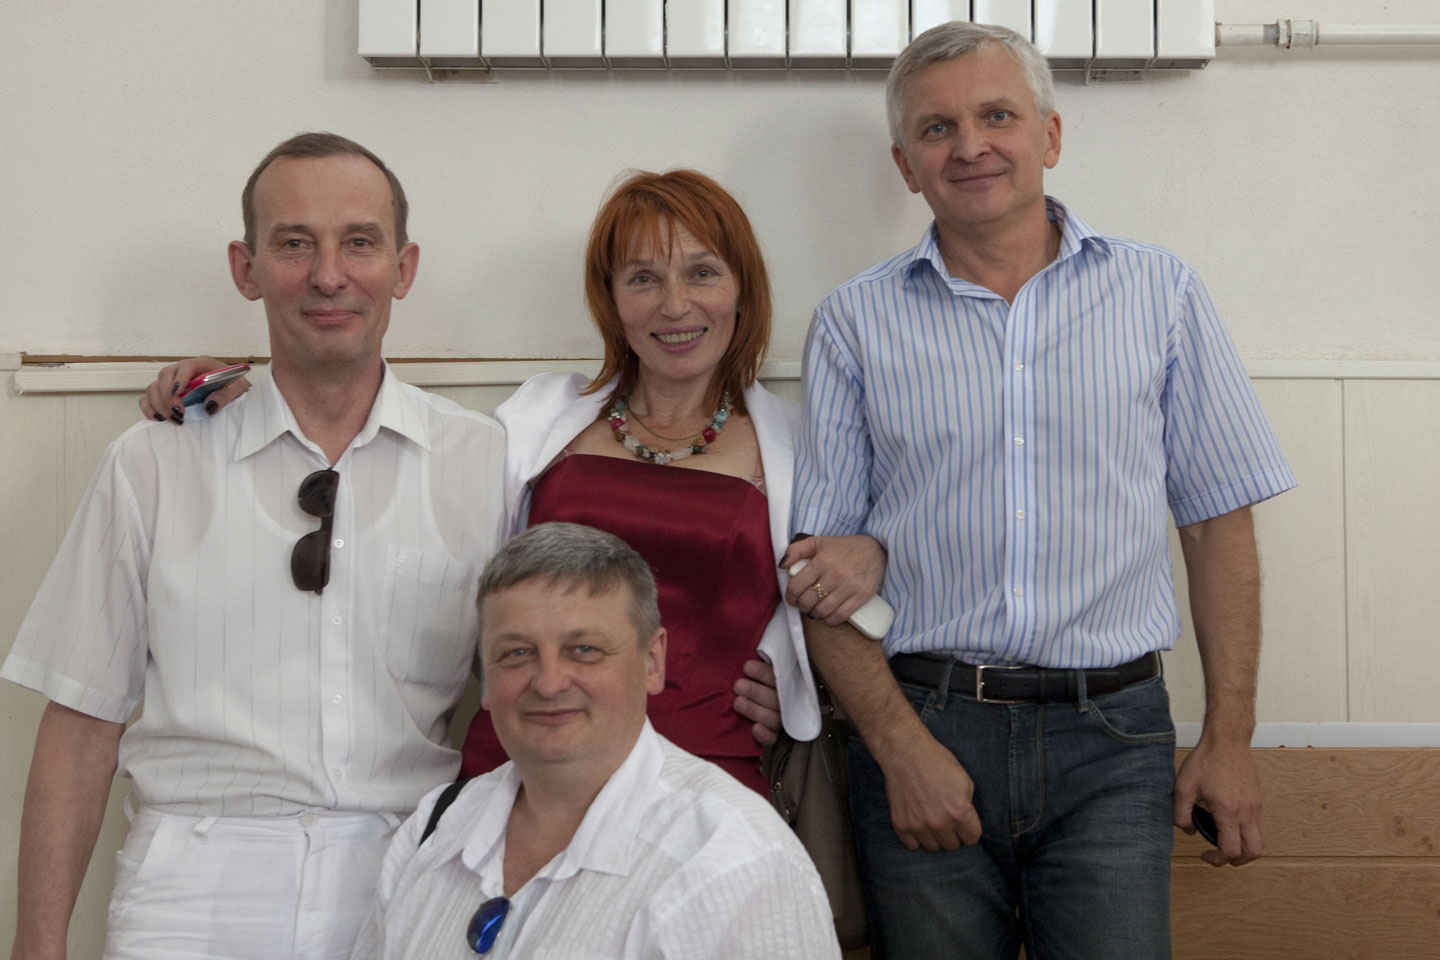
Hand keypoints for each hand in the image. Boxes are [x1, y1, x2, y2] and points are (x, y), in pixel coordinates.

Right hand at [138, 357, 249, 422]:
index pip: (185, 366)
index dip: (179, 378)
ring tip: (175, 418)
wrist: (231, 393)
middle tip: (179, 412)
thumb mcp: (238, 389)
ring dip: (159, 404)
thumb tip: (209, 406)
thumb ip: (226, 395)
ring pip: (154, 387)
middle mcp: (183, 371)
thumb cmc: (233, 388)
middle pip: (164, 376)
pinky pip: (148, 399)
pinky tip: (160, 419)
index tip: (178, 393)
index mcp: (201, 364)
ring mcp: (172, 382)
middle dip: (168, 395)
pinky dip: (149, 408)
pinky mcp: (166, 395)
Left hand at [733, 659, 781, 746]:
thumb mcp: (754, 671)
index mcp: (783, 683)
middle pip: (775, 698)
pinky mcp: (774, 738)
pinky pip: (773, 739)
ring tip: (737, 702)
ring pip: (773, 718)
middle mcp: (785, 702)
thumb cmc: (750, 684)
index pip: (776, 677)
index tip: (746, 666)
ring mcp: (780, 720)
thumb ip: (751, 662)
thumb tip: (734, 637)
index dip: (762, 672)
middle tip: (737, 685)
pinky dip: (764, 735)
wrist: (753, 706)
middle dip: (755, 691)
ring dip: (755, 710)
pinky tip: (754, 729)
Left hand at [780, 535, 886, 625]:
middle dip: (802, 606)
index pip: (797, 586)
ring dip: (814, 614)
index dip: (790, 596)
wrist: (877, 550)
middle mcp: (834, 575)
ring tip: (814, 610)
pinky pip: (840, 615)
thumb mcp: (819, 541)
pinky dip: (830, 620)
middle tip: (803, 604)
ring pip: (822, 610)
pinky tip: (828, 616)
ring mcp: (849, 587)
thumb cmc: (845, 547)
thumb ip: (796, 550)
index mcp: (822, 561)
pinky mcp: (861, 596)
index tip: (792, 598)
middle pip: (808, 601)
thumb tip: (781, 566)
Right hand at [878, 734, 982, 850]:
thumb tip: (965, 822)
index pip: (972, 838)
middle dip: (952, 833)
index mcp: (959, 812)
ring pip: (933, 848)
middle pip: (952, 845)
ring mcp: (918, 826)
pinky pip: (912, 845)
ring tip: (931, 819)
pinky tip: (917, 822)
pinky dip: (916, 837)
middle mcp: (939, 823)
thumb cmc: (937, 762)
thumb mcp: (964, 780)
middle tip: (945, 817)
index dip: (969, 829)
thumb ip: (967, 806)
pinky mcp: (901, 825)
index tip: (963, 822)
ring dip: (934, 836)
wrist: (905, 753)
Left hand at [1174, 734, 1263, 866]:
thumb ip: (1181, 814)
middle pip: (1253, 852)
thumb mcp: (1183, 788)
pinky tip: (1230, 827)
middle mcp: (1247, 812)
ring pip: (1261, 841)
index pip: (1230, 850)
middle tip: (1220, 856)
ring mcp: (1256, 807)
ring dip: (1246, 850)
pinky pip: (1259, 827)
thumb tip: (1189, 832)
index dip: (1217, 860)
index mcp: (1228, 812)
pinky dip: (1248, 836)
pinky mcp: (1259, 801)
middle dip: (1237, 861)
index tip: (1204, 855)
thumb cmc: (1205, 761)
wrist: (1227, 741)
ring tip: (1227, 845)